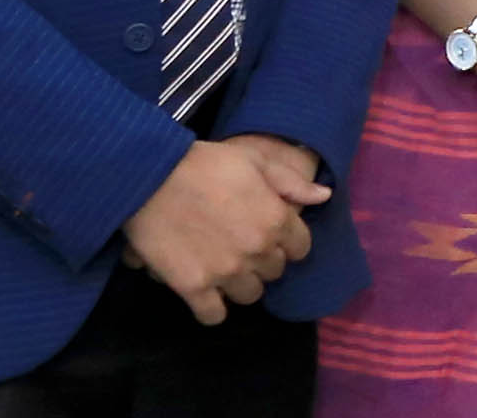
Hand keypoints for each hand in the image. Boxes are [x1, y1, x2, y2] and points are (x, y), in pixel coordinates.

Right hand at [122, 135, 326, 326]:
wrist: (150, 178)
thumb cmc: (206, 163)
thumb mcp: (256, 160)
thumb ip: (292, 183)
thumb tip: (325, 196)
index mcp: (277, 219)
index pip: (300, 248)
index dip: (286, 242)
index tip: (269, 235)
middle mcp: (257, 250)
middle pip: (274, 272)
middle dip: (262, 261)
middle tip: (241, 248)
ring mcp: (226, 272)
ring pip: (249, 295)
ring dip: (240, 285)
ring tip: (224, 269)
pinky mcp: (193, 287)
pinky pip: (213, 315)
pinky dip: (212, 309)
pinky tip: (205, 294)